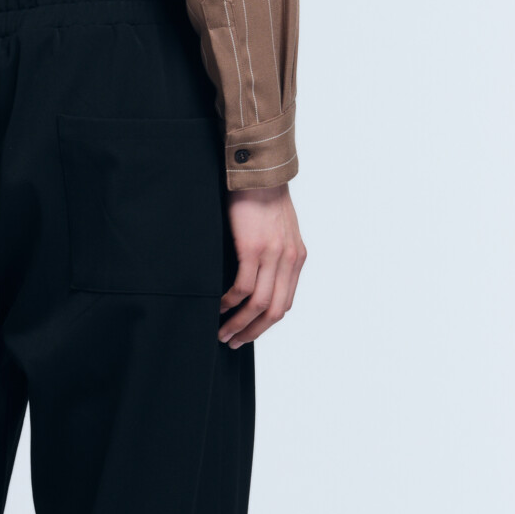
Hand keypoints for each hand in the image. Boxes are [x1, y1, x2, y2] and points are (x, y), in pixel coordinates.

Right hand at [219, 185, 306, 347]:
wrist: (258, 172)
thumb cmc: (262, 197)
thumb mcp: (278, 229)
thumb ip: (274, 254)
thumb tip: (256, 278)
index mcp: (296, 258)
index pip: (285, 302)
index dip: (265, 323)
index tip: (248, 332)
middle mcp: (289, 260)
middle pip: (275, 310)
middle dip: (253, 331)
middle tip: (233, 341)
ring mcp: (273, 255)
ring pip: (259, 304)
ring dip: (239, 323)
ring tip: (222, 331)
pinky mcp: (253, 248)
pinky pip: (243, 286)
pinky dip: (230, 301)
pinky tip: (218, 305)